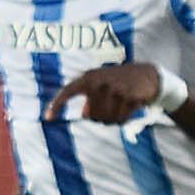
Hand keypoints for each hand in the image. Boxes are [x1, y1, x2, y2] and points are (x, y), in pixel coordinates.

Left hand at [45, 62, 168, 125]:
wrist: (147, 75)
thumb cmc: (117, 84)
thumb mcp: (99, 85)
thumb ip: (88, 98)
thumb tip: (85, 114)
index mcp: (89, 78)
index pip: (67, 91)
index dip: (57, 104)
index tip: (47, 118)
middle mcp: (99, 81)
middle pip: (90, 116)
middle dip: (99, 116)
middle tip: (110, 105)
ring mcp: (115, 88)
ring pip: (105, 119)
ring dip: (113, 118)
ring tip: (120, 105)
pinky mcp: (129, 96)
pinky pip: (120, 119)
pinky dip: (124, 118)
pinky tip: (130, 106)